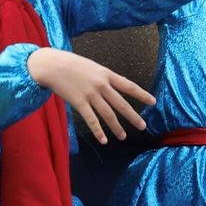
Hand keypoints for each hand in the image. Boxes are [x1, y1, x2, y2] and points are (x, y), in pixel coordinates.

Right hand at [27, 47, 155, 144]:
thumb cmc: (71, 64)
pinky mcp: (79, 103)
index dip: (142, 94)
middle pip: (121, 103)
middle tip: (143, 126)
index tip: (153, 102)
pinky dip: (98, 131)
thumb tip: (112, 88)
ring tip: (123, 137)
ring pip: (108, 114)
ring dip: (116, 127)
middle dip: (133, 116)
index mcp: (106, 74)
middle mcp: (101, 85)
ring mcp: (90, 94)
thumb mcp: (92, 67)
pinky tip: (103, 140)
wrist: (52, 65)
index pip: (129, 85)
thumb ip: (103, 78)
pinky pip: (91, 120)